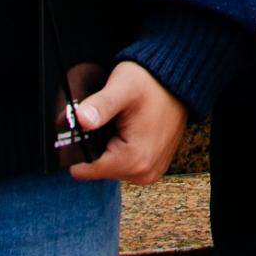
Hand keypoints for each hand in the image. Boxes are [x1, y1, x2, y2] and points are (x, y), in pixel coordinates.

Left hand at [66, 61, 186, 184]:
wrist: (177, 81)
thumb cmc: (150, 82)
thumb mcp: (122, 87)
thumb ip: (101, 105)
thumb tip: (80, 119)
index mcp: (134, 160)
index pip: (84, 169)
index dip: (79, 145)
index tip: (89, 124)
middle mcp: (144, 173)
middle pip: (97, 169)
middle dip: (96, 145)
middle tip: (108, 119)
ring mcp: (150, 172)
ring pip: (109, 166)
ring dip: (108, 146)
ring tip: (120, 122)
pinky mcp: (152, 167)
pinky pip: (123, 164)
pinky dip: (120, 148)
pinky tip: (127, 129)